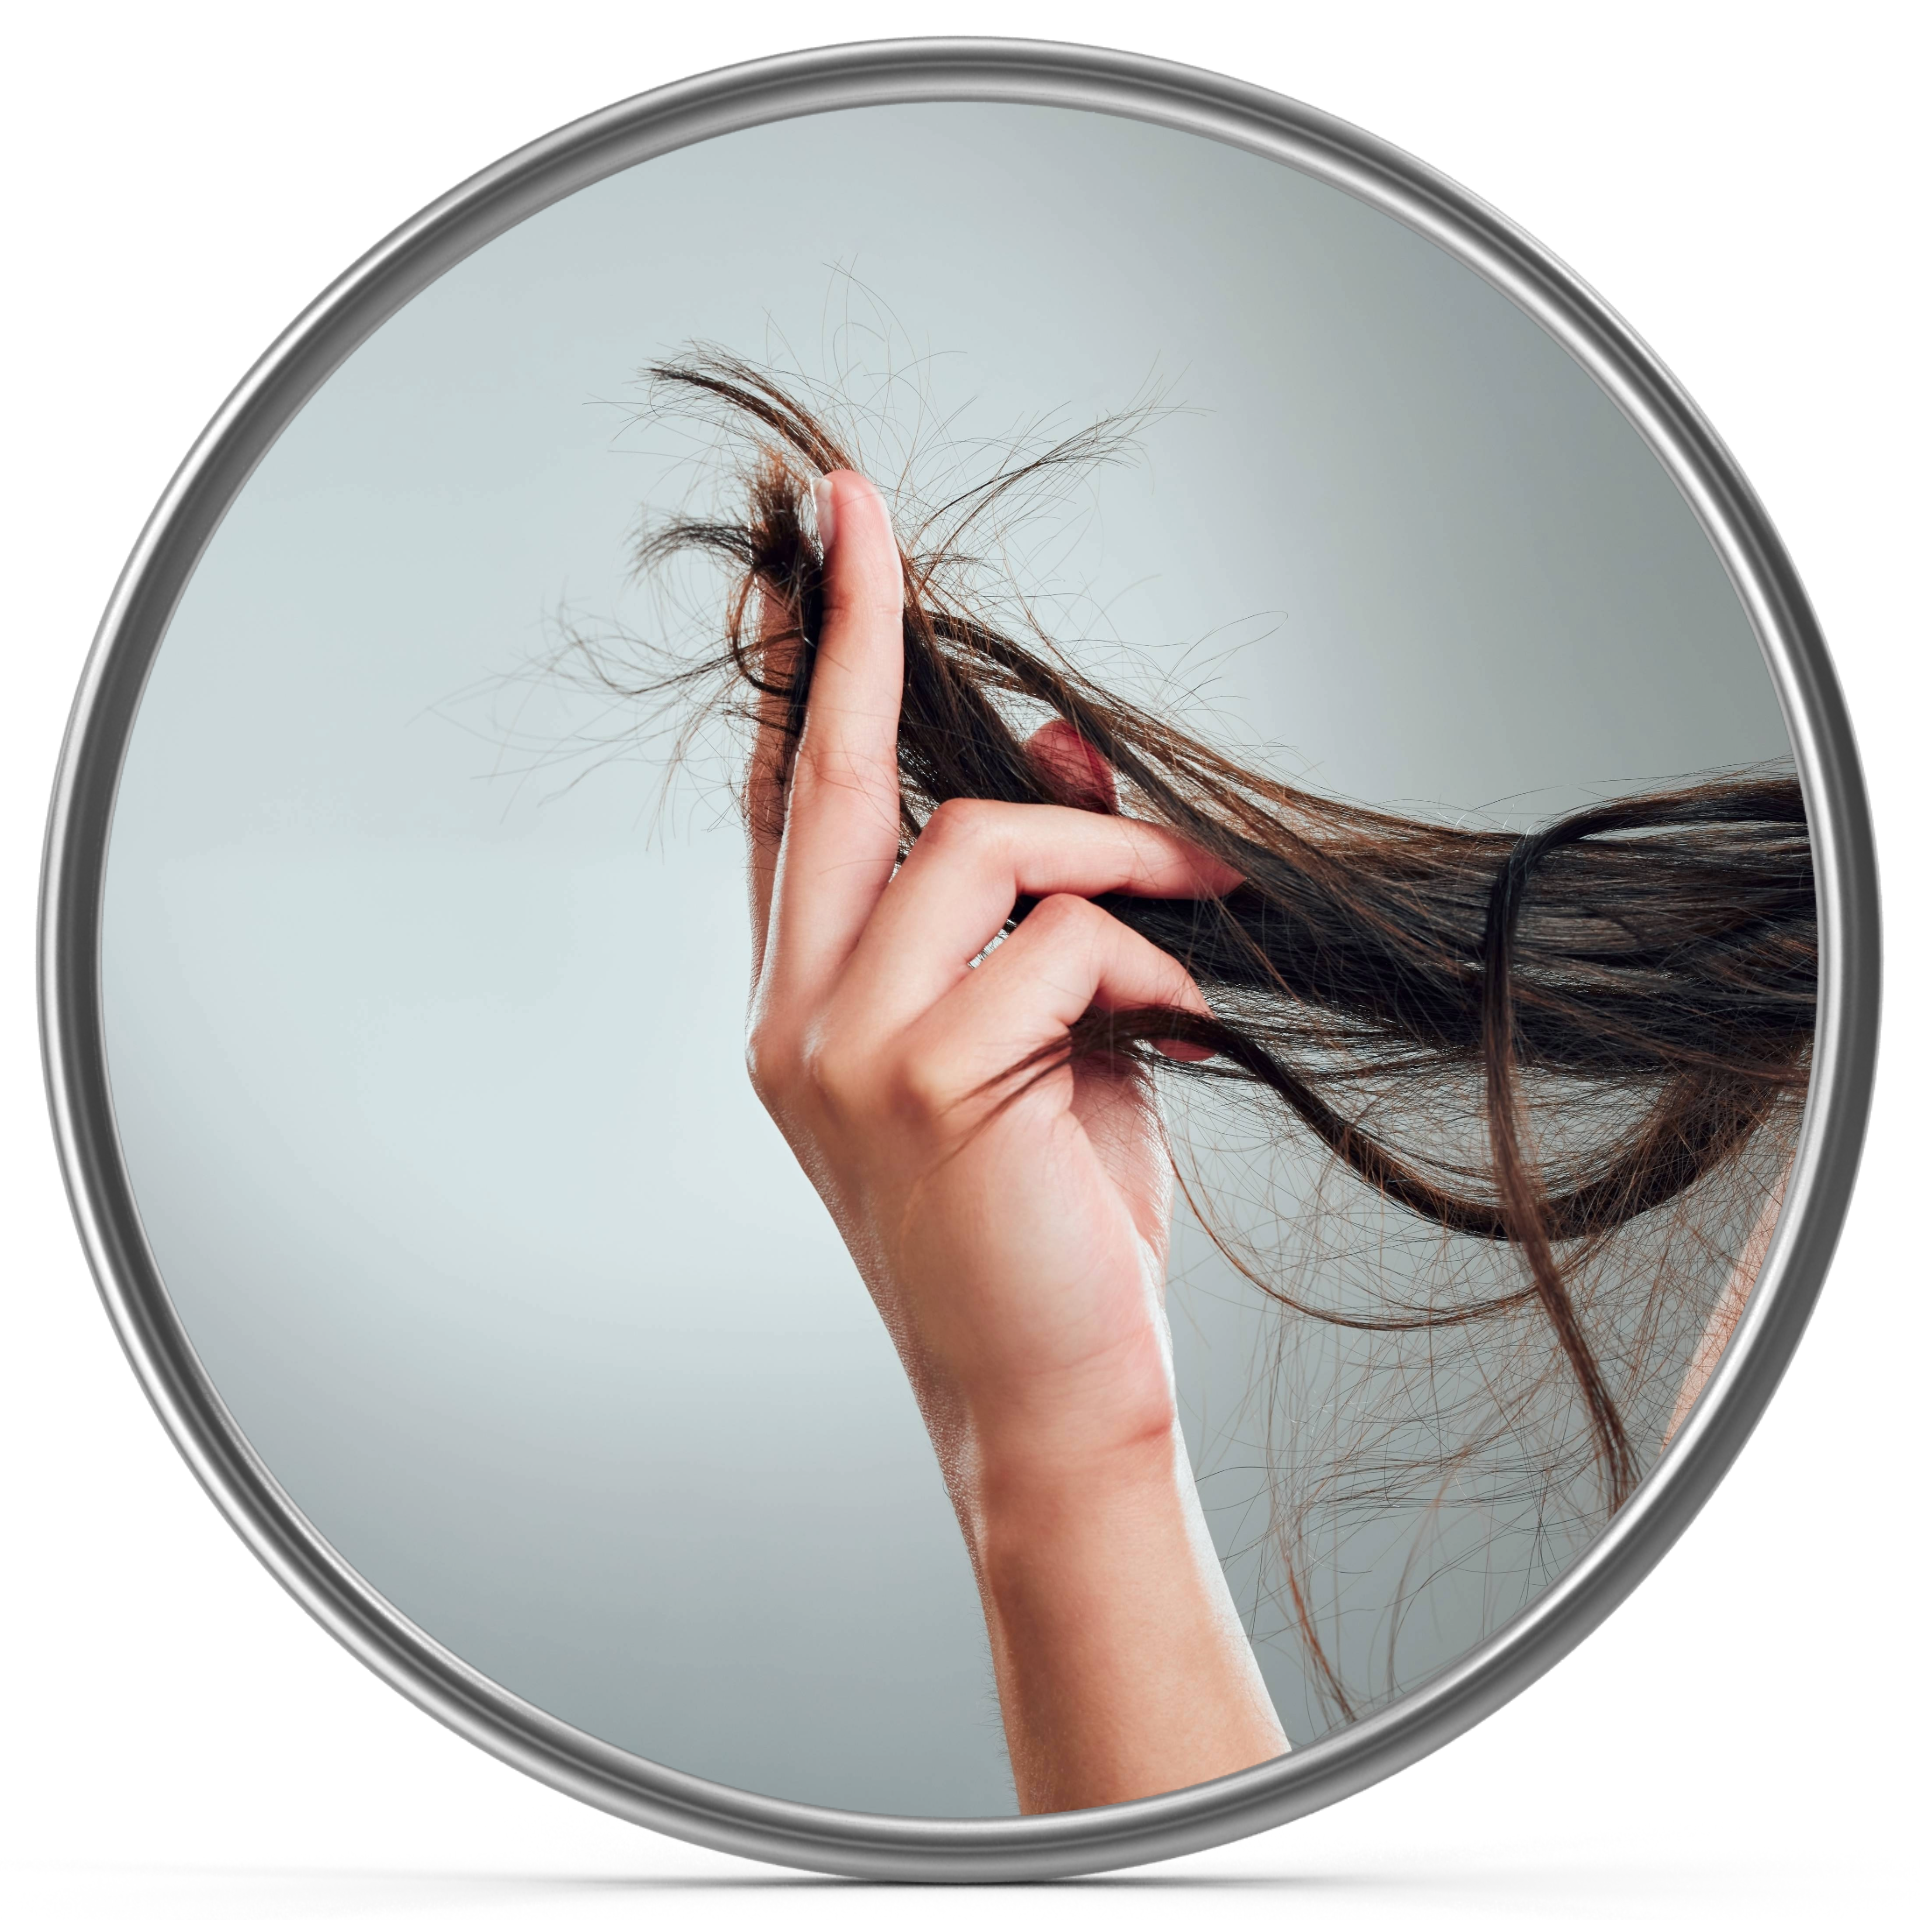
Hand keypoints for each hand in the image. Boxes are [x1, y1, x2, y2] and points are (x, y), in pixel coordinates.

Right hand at [740, 471, 1286, 1810]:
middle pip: (822, 778)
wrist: (1046, 1402)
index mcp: (807, 1004)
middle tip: (857, 504)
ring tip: (1198, 893)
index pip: (787, 809)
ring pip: (969, 848)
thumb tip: (1058, 744)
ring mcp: (839, 1051)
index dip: (797, 678)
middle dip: (846, 628)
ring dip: (1107, 850)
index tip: (812, 555)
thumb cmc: (1043, 1219)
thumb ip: (1036, 900)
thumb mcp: (1044, 1038)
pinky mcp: (919, 1085)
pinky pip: (1053, 943)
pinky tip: (1190, 1026)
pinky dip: (1145, 961)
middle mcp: (793, 1016)